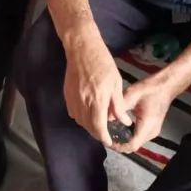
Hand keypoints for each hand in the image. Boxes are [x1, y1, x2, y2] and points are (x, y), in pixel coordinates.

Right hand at [62, 28, 129, 145]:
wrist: (82, 48)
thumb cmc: (102, 63)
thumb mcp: (116, 83)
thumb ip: (118, 105)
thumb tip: (124, 121)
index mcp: (97, 100)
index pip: (99, 127)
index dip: (104, 138)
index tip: (110, 141)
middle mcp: (83, 102)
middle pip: (88, 127)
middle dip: (97, 133)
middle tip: (106, 133)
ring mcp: (73, 99)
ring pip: (79, 121)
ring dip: (88, 126)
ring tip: (98, 124)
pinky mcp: (67, 94)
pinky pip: (73, 112)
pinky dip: (80, 117)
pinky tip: (88, 112)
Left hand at [113, 74, 175, 154]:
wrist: (165, 85)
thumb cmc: (151, 88)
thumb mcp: (131, 95)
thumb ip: (118, 108)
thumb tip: (105, 118)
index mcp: (147, 125)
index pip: (132, 145)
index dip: (119, 147)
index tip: (108, 142)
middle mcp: (152, 131)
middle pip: (134, 146)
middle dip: (120, 144)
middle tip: (107, 137)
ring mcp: (153, 130)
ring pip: (137, 142)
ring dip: (124, 140)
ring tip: (112, 133)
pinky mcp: (153, 128)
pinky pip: (139, 136)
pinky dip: (130, 135)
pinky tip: (121, 128)